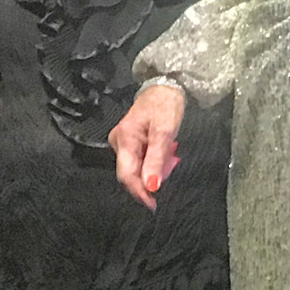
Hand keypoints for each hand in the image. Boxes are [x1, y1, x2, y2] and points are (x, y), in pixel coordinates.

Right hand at [110, 83, 185, 210]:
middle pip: (130, 172)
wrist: (167, 84)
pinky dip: (153, 162)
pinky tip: (165, 155)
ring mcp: (123, 141)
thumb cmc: (166, 104)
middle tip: (169, 171)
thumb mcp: (165, 131)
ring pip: (136, 167)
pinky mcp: (131, 140)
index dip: (139, 192)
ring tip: (170, 158)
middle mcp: (118, 141)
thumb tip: (151, 187)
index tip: (153, 204)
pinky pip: (140, 159)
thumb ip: (156, 160)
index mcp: (124, 139)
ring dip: (153, 170)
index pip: (127, 175)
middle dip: (149, 179)